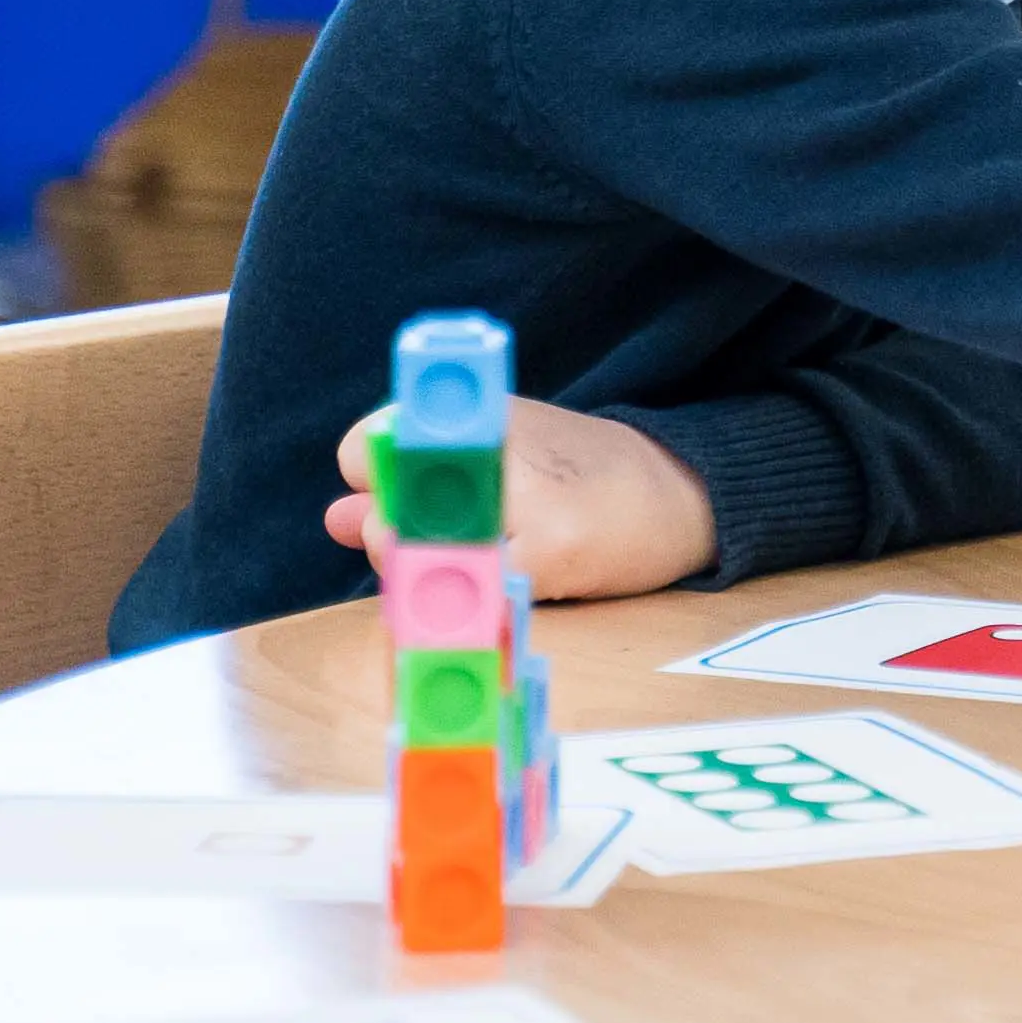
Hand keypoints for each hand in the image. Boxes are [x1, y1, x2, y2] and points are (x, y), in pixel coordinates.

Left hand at [323, 395, 718, 600]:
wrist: (688, 491)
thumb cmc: (586, 475)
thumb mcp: (504, 453)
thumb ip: (420, 481)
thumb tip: (334, 517)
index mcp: (477, 412)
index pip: (364, 449)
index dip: (376, 491)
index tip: (407, 504)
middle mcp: (494, 443)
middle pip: (383, 514)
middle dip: (400, 544)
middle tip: (461, 547)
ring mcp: (521, 498)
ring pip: (418, 556)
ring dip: (435, 581)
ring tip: (492, 567)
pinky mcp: (548, 551)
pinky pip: (470, 598)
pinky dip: (476, 610)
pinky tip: (513, 594)